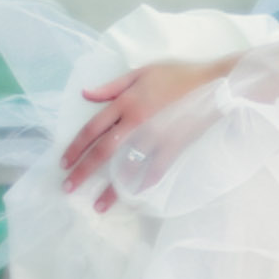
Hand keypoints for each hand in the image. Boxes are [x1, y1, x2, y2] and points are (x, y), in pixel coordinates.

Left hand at [61, 60, 222, 210]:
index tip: (64, 163)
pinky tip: (134, 197)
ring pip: (127, 167)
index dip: (76, 146)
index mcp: (126, 102)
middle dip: (83, 171)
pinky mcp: (174, 147)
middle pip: (103, 151)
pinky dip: (144, 185)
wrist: (215, 84)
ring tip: (98, 206)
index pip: (93, 128)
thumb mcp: (142, 72)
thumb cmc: (179, 74)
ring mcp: (156, 137)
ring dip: (111, 189)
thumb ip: (112, 86)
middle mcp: (136, 122)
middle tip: (68, 188)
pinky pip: (156, 171)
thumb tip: (85, 94)